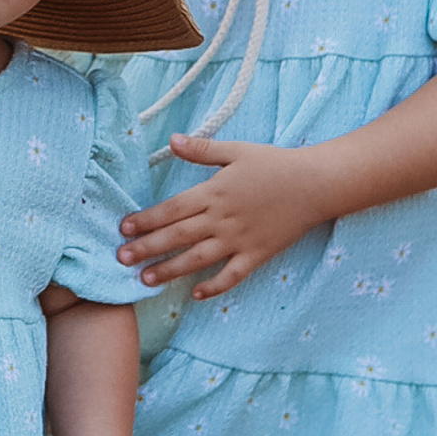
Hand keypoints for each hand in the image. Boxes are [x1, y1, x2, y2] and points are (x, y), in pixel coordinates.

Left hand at [116, 129, 327, 299]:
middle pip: (177, 236)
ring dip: (170, 270)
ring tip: (145, 280)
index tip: (123, 228)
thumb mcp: (236, 150)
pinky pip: (232, 275)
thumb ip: (202, 150)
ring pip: (197, 259)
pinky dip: (214, 287)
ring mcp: (239, 240)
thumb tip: (171, 140)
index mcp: (213, 192)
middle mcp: (222, 219)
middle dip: (147, 248)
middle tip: (121, 258)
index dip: (146, 219)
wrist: (316, 184)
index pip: (171, 209)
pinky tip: (196, 295)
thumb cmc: (275, 164)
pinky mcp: (257, 254)